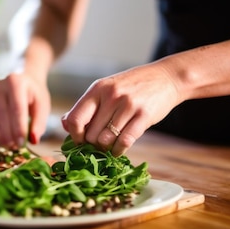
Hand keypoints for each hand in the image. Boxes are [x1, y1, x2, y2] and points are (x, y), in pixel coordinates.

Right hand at [0, 72, 51, 147]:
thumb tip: (33, 140)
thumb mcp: (42, 105)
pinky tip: (2, 139)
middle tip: (17, 147)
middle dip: (10, 133)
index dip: (19, 127)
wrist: (23, 82)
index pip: (17, 108)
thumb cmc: (34, 95)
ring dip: (1, 135)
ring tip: (11, 145)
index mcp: (16, 82)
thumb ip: (39, 122)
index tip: (22, 143)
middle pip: (3, 114)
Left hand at [61, 62, 180, 155]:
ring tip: (108, 146)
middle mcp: (111, 96)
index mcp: (97, 89)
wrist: (165, 78)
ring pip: (106, 140)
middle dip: (92, 144)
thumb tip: (64, 123)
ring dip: (105, 149)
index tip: (80, 140)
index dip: (74, 135)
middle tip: (98, 144)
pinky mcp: (144, 116)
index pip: (75, 118)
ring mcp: (128, 105)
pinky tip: (118, 149)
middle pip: (91, 134)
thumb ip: (85, 106)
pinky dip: (119, 150)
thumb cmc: (131, 86)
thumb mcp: (105, 89)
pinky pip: (125, 142)